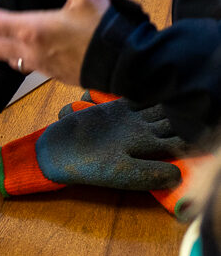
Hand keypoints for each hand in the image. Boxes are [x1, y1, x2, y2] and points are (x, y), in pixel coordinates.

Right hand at [37, 99, 187, 189]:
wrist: (62, 153)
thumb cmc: (92, 167)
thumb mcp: (123, 173)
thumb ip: (150, 173)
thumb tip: (179, 175)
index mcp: (148, 147)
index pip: (176, 137)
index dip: (187, 129)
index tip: (194, 119)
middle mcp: (141, 131)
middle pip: (168, 117)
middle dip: (178, 108)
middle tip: (186, 96)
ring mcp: (128, 117)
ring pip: (153, 104)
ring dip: (162, 96)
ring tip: (171, 84)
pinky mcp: (114, 107)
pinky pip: (133, 94)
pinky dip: (142, 87)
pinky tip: (148, 79)